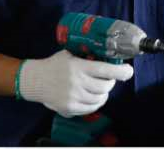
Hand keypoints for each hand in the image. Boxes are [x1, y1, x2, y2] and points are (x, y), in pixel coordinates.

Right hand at [18, 50, 133, 117]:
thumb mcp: (70, 54)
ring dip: (104, 93)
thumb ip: (86, 56)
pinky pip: (91, 108)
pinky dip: (96, 102)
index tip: (129, 70)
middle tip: (109, 78)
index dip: (121, 71)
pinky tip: (94, 97)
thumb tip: (109, 55)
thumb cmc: (54, 64)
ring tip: (101, 88)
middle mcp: (77, 83)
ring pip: (100, 98)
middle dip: (111, 82)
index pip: (106, 70)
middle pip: (106, 86)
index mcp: (78, 67)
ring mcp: (73, 97)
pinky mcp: (69, 108)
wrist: (34, 80)